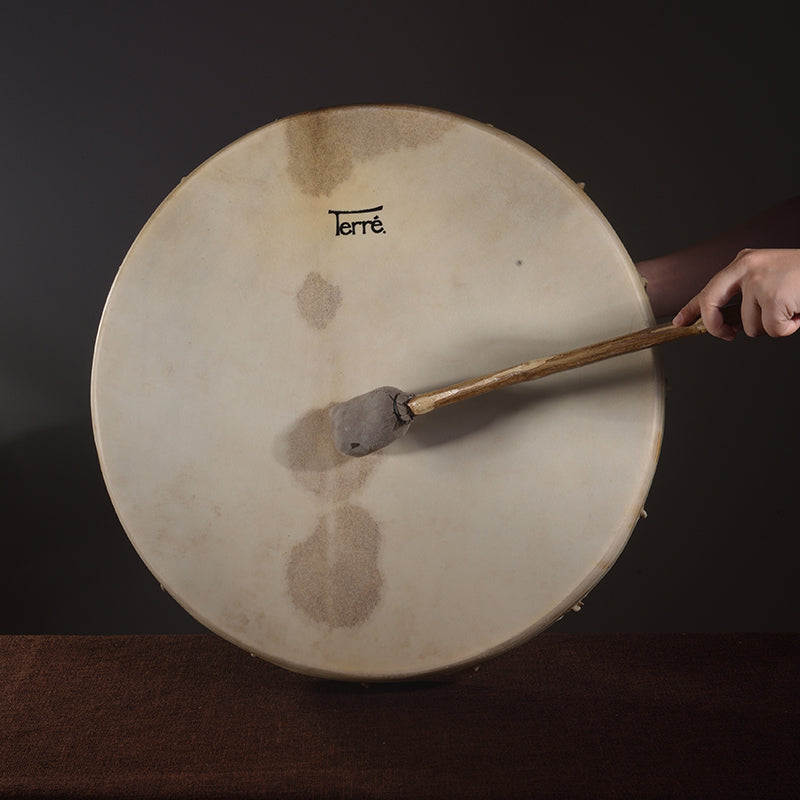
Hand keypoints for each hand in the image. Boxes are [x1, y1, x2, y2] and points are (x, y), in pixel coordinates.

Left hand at [672, 248, 799, 339]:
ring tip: (793, 307)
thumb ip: (746, 294)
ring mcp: (759, 282)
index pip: (709, 288)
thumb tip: (727, 324)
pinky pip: (773, 330)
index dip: (691, 308)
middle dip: (716, 327)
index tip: (679, 322)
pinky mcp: (775, 297)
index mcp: (744, 261)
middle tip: (728, 336)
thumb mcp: (770, 278)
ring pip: (751, 326)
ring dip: (774, 325)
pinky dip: (789, 328)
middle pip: (711, 305)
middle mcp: (746, 267)